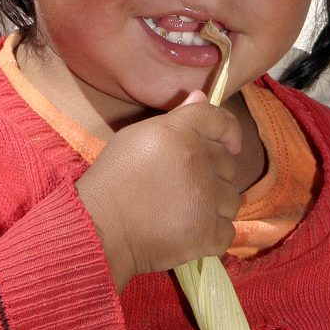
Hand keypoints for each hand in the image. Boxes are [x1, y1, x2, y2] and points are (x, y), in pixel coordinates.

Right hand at [77, 91, 242, 290]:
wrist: (98, 227)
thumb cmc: (113, 180)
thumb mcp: (137, 137)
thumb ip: (176, 119)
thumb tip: (201, 95)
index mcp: (179, 132)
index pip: (218, 119)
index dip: (230, 130)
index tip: (232, 144)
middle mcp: (197, 160)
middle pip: (227, 163)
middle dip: (213, 173)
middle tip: (184, 186)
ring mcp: (205, 198)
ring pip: (230, 198)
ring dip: (214, 205)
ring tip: (186, 212)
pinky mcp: (207, 232)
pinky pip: (227, 231)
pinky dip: (213, 234)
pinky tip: (190, 233)